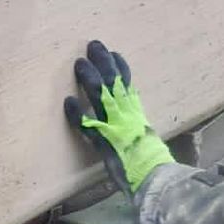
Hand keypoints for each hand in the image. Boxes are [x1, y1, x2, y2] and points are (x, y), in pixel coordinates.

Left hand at [63, 40, 176, 194]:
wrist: (156, 179)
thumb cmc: (155, 168)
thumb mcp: (150, 145)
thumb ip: (142, 136)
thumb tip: (141, 135)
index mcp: (138, 117)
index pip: (129, 87)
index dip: (121, 69)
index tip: (114, 53)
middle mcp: (127, 117)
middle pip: (115, 84)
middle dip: (104, 63)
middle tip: (94, 44)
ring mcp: (116, 127)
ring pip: (102, 97)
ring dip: (90, 79)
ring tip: (79, 63)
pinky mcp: (105, 143)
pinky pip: (88, 126)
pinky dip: (78, 114)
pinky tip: (68, 102)